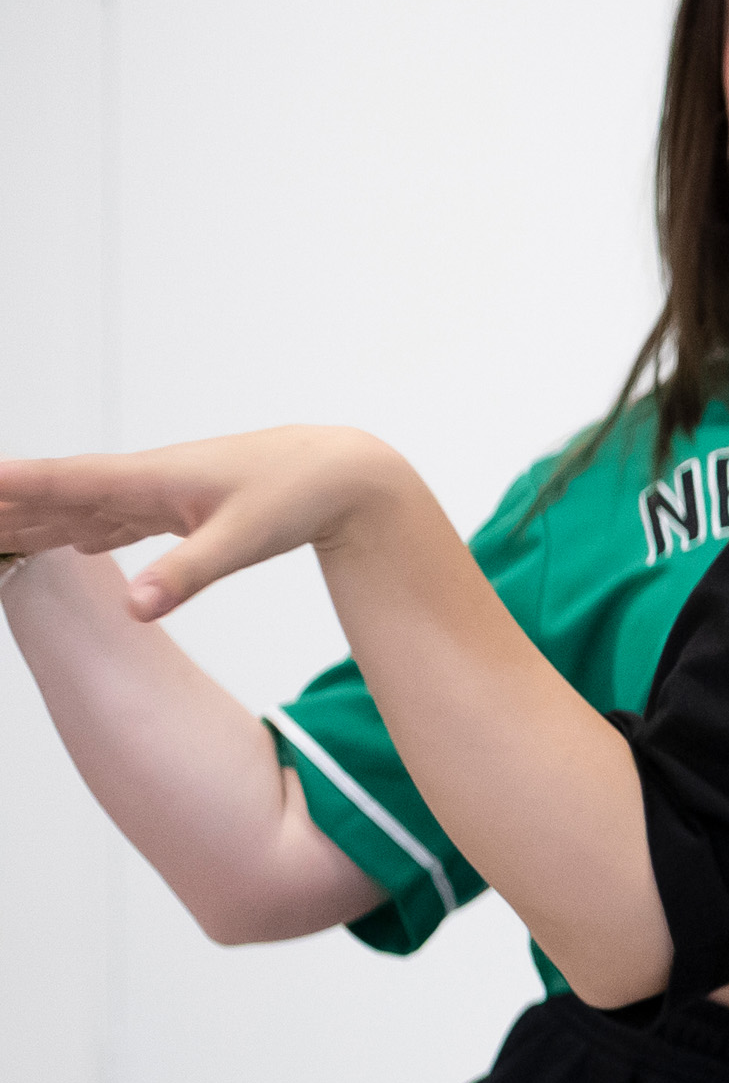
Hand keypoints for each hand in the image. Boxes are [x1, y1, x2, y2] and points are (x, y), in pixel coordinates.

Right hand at [0, 428, 421, 616]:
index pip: (65, 482)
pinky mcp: (183, 509)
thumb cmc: (296, 495)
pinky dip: (88, 529)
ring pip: (86, 508)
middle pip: (61, 497)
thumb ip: (187, 574)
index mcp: (149, 480)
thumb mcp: (242, 539)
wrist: (342, 473)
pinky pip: (120, 519)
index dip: (16, 487)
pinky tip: (75, 542)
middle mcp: (146, 482)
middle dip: (11, 509)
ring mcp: (163, 495)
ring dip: (40, 519)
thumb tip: (135, 610)